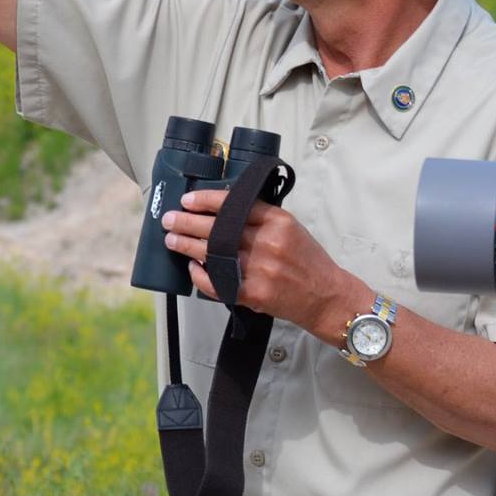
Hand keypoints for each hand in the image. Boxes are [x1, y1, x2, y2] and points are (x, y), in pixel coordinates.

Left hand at [162, 190, 362, 341]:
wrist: (325, 296)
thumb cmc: (307, 260)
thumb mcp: (290, 227)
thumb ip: (261, 217)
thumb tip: (221, 209)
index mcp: (278, 221)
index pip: (234, 204)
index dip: (206, 200)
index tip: (188, 200)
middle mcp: (267, 242)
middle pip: (217, 227)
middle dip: (187, 221)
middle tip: (170, 219)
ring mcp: (259, 269)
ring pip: (212, 253)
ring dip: (186, 245)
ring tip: (172, 239)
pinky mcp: (253, 293)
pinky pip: (217, 282)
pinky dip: (200, 275)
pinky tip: (191, 268)